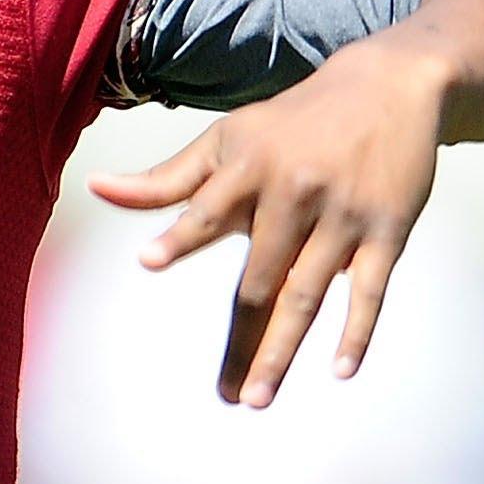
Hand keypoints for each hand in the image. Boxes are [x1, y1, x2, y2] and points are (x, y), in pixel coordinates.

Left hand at [88, 36, 447, 407]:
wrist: (387, 86)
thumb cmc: (291, 123)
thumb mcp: (227, 139)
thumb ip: (166, 179)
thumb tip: (96, 188)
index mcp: (249, 167)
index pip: (208, 209)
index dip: (180, 234)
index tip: (150, 259)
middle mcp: (294, 191)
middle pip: (260, 279)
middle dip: (241, 341)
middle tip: (223, 395)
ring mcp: (342, 214)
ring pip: (308, 294)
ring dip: (282, 350)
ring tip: (256, 397)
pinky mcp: (387, 229)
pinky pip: (370, 289)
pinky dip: (356, 330)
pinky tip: (340, 370)